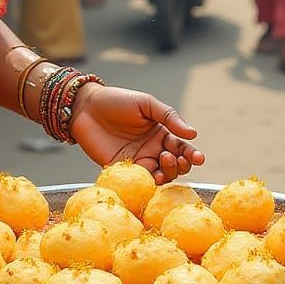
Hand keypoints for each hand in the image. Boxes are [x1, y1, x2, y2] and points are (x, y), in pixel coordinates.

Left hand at [68, 84, 204, 183]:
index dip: (191, 154)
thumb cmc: (117, 100)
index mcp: (160, 133)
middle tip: (175, 158)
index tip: (198, 158)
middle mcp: (152, 150)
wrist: (85, 107)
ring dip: (167, 173)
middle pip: (174, 166)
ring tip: (164, 161)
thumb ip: (168, 117)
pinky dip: (149, 183)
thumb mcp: (145, 103)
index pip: (181, 148)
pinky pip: (140, 182)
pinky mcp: (122, 171)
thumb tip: (193, 134)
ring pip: (160, 176)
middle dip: (181, 165)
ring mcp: (137, 162)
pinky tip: (152, 177)